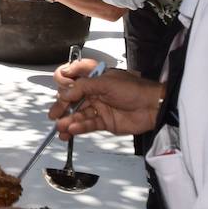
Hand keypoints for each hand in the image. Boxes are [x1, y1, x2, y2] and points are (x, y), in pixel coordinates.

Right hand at [48, 59, 164, 138]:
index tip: (60, 86)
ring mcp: (99, 107)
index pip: (74, 77)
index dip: (65, 81)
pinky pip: (88, 125)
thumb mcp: (105, 83)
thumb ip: (83, 87)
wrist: (153, 107)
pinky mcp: (104, 122)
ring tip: (60, 127)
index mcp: (95, 78)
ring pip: (79, 114)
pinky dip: (79, 128)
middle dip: (62, 106)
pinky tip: (72, 130)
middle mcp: (95, 92)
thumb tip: (63, 93)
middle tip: (54, 114)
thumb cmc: (133, 89)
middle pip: (72, 99)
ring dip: (68, 120)